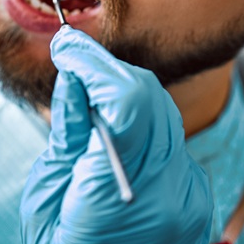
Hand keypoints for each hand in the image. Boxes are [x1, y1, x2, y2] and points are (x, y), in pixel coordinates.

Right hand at [21, 26, 212, 243]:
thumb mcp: (48, 193)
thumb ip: (70, 132)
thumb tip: (76, 76)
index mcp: (126, 196)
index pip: (128, 101)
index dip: (95, 64)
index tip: (67, 47)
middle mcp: (170, 194)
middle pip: (149, 97)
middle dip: (107, 70)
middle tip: (72, 58)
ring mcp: (190, 196)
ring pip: (162, 112)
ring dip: (124, 91)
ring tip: (87, 88)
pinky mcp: (196, 195)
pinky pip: (170, 137)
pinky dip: (140, 120)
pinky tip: (112, 125)